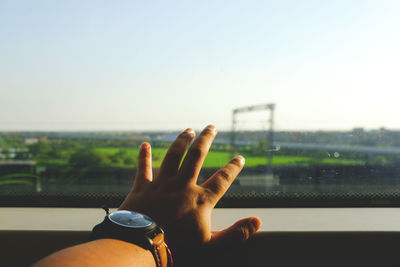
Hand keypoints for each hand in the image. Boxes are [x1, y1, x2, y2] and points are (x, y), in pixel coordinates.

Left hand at [119, 125, 260, 265]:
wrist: (142, 246)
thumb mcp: (212, 247)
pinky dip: (144, 156)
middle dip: (205, 140)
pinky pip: (143, 168)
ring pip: (173, 156)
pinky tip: (143, 145)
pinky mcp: (142, 188)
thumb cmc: (177, 248)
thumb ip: (236, 234)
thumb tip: (258, 221)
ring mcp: (161, 185)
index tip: (240, 157)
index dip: (233, 168)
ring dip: (181, 141)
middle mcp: (182, 186)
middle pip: (196, 157)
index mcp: (200, 200)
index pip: (222, 180)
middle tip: (211, 126)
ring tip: (188, 130)